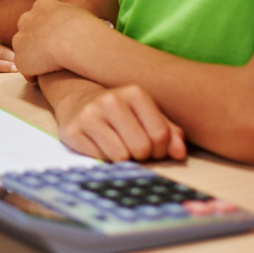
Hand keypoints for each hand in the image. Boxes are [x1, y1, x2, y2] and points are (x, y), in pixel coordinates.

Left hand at [11, 0, 109, 79]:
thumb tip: (79, 23)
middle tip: (50, 52)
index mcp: (42, 5)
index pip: (40, 15)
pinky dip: (34, 73)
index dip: (48, 28)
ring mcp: (20, 39)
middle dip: (35, 40)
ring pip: (24, 50)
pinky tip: (47, 76)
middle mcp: (26, 19)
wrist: (73, 40)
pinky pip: (26, 69)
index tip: (57, 37)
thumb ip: (70, 17)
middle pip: (27, 30)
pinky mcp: (21, 59)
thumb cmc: (84, 27)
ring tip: (50, 67)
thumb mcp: (78, 13)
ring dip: (34, 57)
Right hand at [54, 82, 186, 161]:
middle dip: (141, 155)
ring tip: (118, 147)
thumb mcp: (147, 115)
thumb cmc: (121, 113)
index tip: (152, 147)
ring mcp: (89, 115)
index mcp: (134, 93)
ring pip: (121, 156)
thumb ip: (169, 133)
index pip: (160, 135)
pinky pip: (100, 159)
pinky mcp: (72, 131)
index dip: (160, 149)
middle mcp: (110, 100)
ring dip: (123, 159)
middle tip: (134, 149)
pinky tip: (101, 146)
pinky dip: (105, 159)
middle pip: (141, 147)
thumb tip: (180, 153)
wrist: (78, 102)